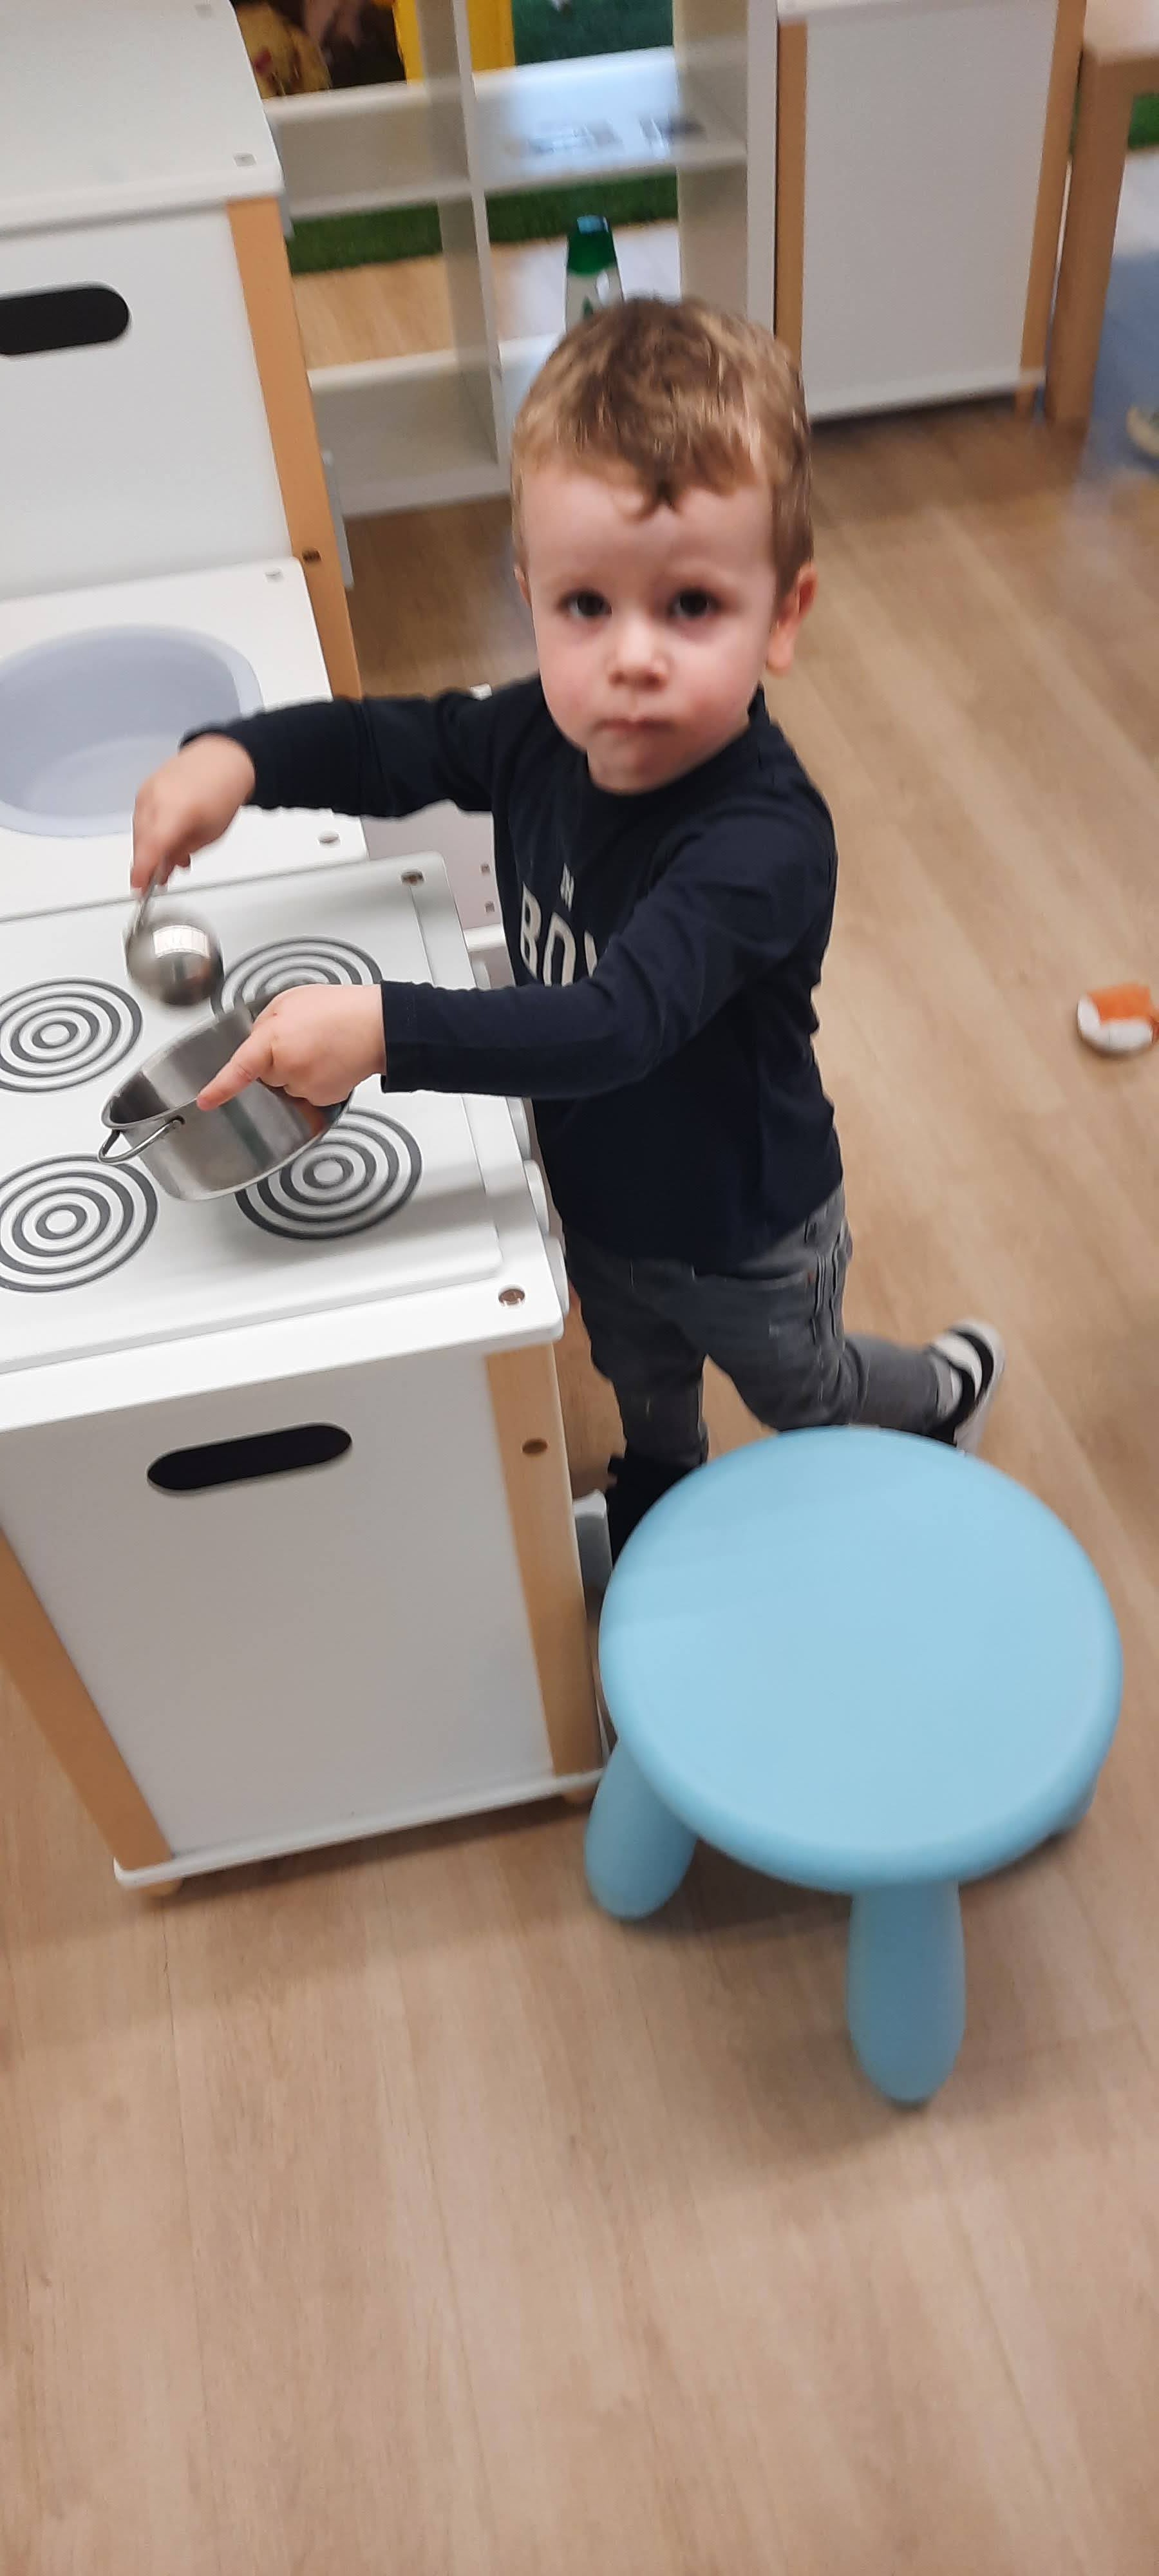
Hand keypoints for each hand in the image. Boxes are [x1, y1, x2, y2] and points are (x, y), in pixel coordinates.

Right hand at [131, 736, 256, 890]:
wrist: (223, 759)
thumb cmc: (222, 793)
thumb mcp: (209, 835)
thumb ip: (182, 853)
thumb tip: (163, 867)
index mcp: (175, 812)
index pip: (150, 849)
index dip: (142, 873)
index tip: (138, 891)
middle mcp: (156, 799)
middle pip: (142, 843)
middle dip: (149, 863)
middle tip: (162, 878)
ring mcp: (147, 791)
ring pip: (139, 831)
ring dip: (151, 848)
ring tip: (173, 856)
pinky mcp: (145, 787)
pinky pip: (141, 817)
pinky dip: (150, 831)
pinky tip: (166, 838)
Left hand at [197, 985, 385, 1110]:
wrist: (377, 1027)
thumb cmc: (339, 1010)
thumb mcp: (289, 1000)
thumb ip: (264, 1021)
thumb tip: (256, 1039)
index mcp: (274, 1040)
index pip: (239, 1070)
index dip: (219, 1088)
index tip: (205, 1101)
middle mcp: (288, 1068)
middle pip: (266, 1073)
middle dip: (276, 1057)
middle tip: (301, 1036)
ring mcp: (306, 1087)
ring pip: (286, 1084)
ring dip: (296, 1068)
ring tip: (319, 1046)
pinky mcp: (322, 1098)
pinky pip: (306, 1091)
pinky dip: (314, 1078)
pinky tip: (328, 1060)